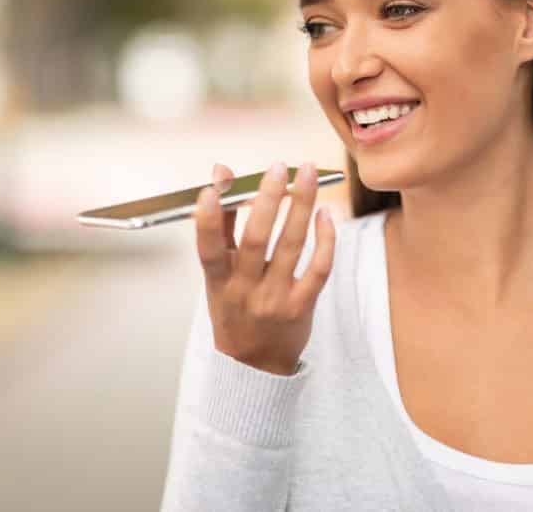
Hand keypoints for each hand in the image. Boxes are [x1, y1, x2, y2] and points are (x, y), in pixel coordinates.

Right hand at [195, 161, 335, 375]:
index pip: (208, 251)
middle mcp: (245, 291)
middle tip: (278, 167)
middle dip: (267, 199)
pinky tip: (325, 214)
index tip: (210, 189)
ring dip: (301, 205)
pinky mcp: (303, 306)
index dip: (207, 220)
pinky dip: (325, 239)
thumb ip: (220, 225)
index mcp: (218, 282)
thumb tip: (221, 176)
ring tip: (308, 174)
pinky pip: (319, 268)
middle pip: (257, 240)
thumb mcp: (217, 276)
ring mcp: (275, 300)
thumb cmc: (235, 310)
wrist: (256, 365)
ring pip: (291, 246)